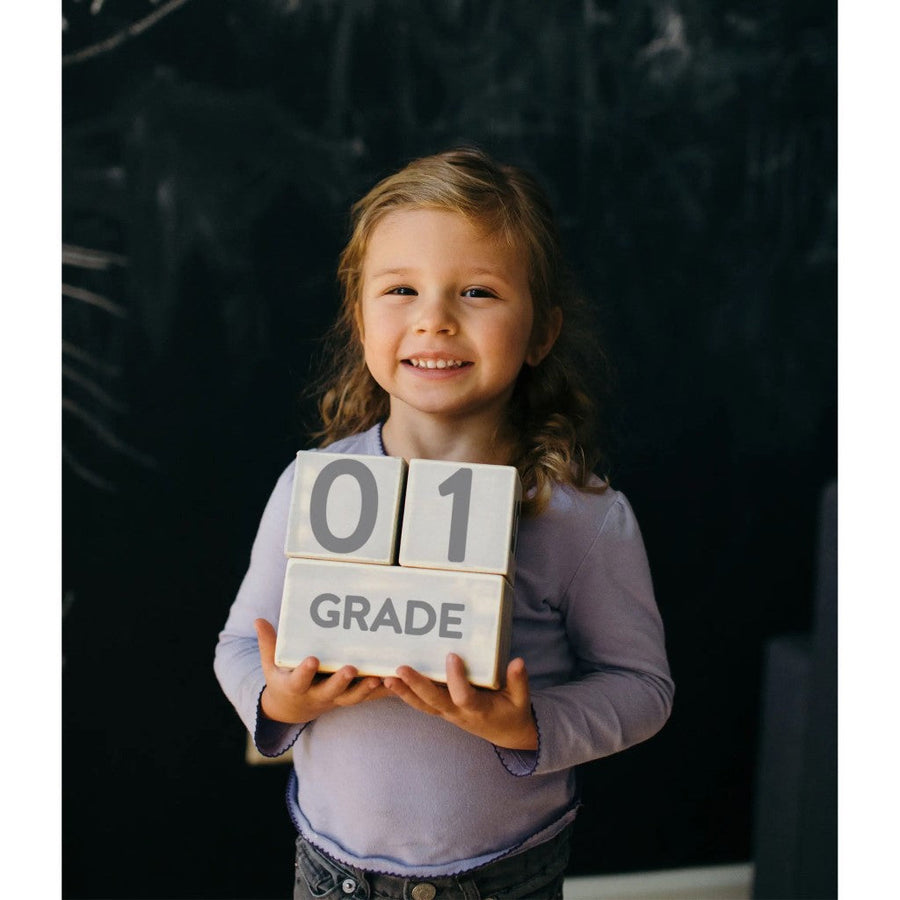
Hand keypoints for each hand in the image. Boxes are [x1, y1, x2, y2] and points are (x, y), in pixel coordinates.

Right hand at [255, 619, 388, 723]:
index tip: (311, 659)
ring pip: (353, 697)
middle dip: (341, 681)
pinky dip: (383, 691)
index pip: (299, 680)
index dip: (305, 672)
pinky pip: (369, 697)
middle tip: (350, 668)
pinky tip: (398, 682)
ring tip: (379, 677)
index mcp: (296, 686)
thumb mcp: (272, 664)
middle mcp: (317, 695)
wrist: (294, 708)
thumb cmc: (283, 678)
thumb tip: (258, 620)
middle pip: (330, 691)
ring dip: (366, 688)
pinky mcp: (352, 697)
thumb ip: (268, 643)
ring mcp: (336, 699)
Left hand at [384, 653, 537, 749]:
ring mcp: (448, 714)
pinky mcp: (442, 711)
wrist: (506, 734)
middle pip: (434, 702)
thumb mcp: (521, 699)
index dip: (457, 678)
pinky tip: (390, 682)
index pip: (464, 695)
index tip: (451, 655)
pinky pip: (421, 704)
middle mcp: (459, 713)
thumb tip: (518, 661)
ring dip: (404, 692)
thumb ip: (518, 681)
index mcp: (479, 709)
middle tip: (401, 668)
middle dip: (417, 686)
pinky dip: (405, 695)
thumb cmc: (513, 712)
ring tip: (387, 678)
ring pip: (423, 705)